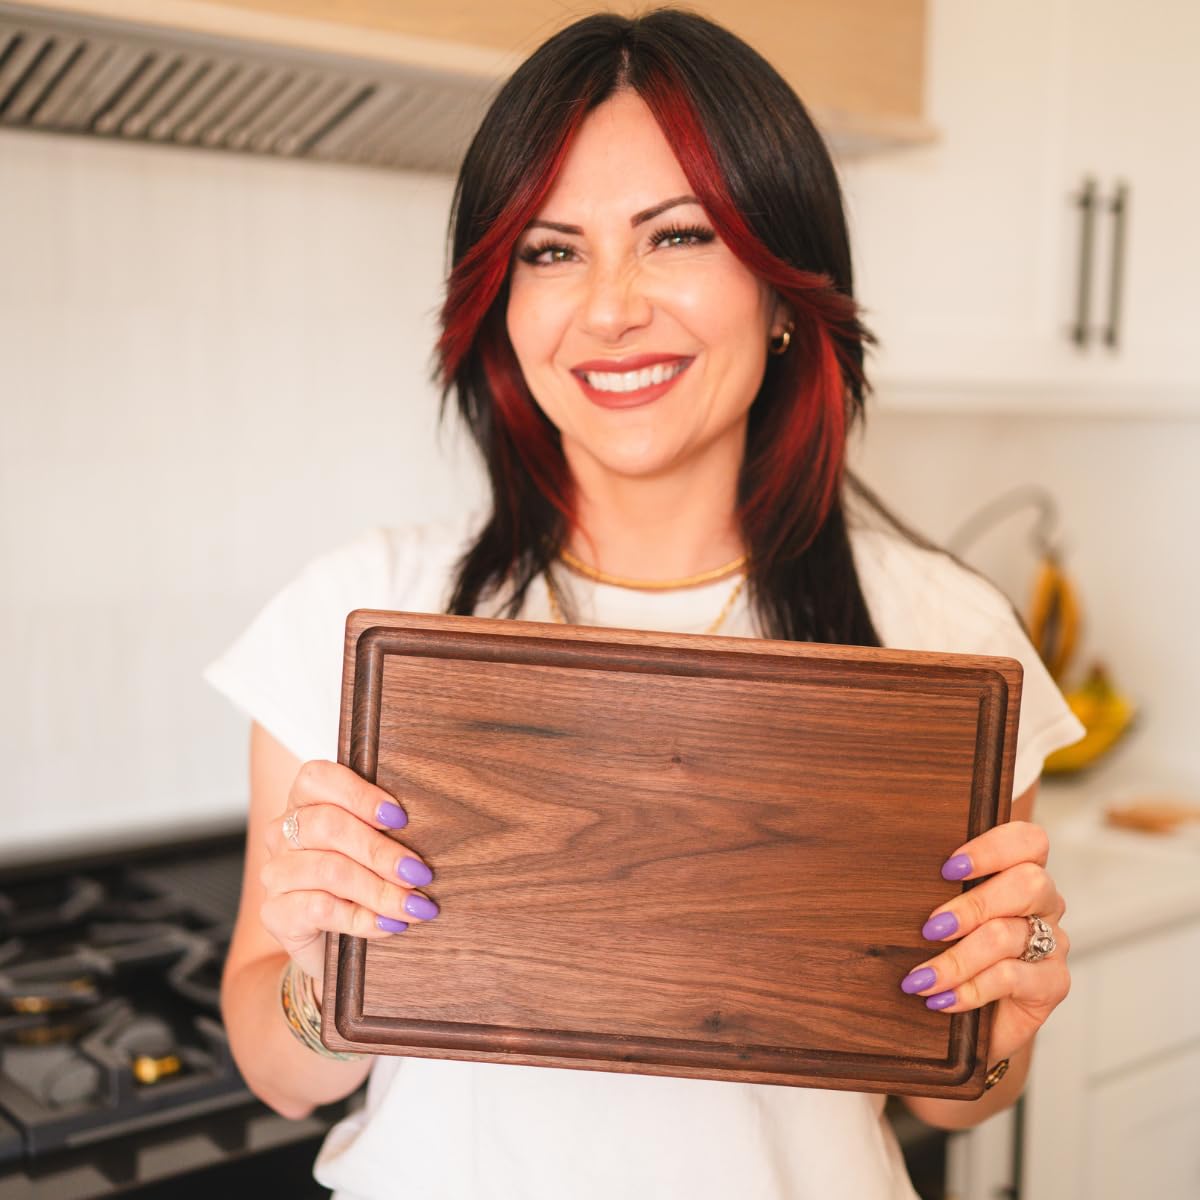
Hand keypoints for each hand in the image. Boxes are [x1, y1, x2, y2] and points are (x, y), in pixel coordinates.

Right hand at [260, 760, 437, 980]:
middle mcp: (282, 832)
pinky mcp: (275, 913)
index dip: (360, 794)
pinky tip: (390, 925)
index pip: (317, 778)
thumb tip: (428, 829)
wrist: (330, 942)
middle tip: (419, 873)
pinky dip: (363, 918)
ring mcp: (275, 873)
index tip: (400, 817)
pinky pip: (320, 909)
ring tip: (414, 905)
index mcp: (304, 801)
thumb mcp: (373, 847)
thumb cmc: (360, 881)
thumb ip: (386, 829)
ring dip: (380, 889)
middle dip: (381, 851)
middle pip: (328, 825)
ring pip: (328, 870)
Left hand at [898, 820, 1070, 1062]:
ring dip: (958, 958)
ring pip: (1009, 935)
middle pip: (1027, 883)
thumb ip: (937, 891)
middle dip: (972, 905)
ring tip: (921, 977)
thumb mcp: (945, 915)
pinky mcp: (1053, 983)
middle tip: (930, 928)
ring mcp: (1053, 943)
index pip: (1028, 840)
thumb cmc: (953, 951)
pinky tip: (942, 999)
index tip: (948, 868)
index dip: (992, 848)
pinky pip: (1012, 978)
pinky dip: (970, 989)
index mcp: (1020, 872)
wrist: (978, 1018)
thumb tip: (893, 874)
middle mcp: (1044, 902)